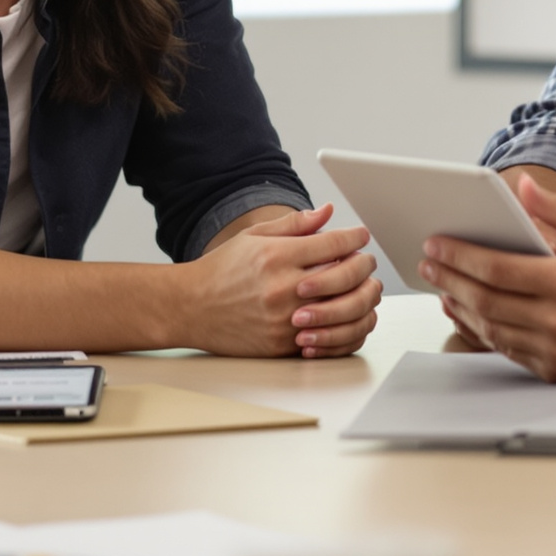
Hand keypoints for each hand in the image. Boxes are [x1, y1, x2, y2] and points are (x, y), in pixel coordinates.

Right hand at [184, 205, 381, 357]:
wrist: (189, 308)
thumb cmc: (221, 270)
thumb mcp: (253, 238)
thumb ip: (294, 225)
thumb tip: (328, 212)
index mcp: (276, 256)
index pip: (333, 243)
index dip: (355, 236)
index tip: (362, 235)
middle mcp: (283, 287)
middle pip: (346, 275)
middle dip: (364, 264)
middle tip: (366, 260)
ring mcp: (284, 319)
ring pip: (343, 308)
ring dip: (359, 295)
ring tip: (359, 286)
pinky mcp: (282, 343)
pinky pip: (327, 337)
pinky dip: (342, 324)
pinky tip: (344, 312)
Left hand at [420, 173, 555, 381]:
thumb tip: (522, 187)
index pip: (498, 269)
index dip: (460, 256)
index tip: (436, 244)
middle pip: (486, 300)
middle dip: (449, 280)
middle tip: (428, 264)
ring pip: (491, 329)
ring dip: (460, 307)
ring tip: (442, 286)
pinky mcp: (555, 369)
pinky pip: (507, 349)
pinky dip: (482, 330)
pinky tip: (469, 312)